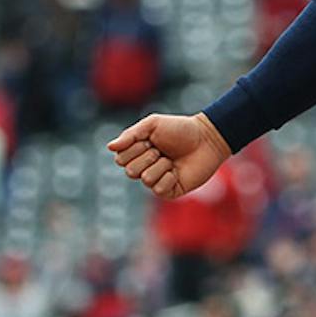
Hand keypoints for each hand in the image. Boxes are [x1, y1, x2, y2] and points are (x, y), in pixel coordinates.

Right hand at [109, 114, 229, 200]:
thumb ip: (130, 135)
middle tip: (162, 150)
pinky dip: (169, 178)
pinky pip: (158, 189)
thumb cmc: (180, 130)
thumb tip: (109, 147)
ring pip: (145, 179)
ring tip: (171, 160)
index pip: (120, 158)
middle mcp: (144, 168)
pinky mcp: (169, 191)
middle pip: (129, 171)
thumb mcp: (152, 124)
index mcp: (137, 153)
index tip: (150, 140)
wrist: (206, 139)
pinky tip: (177, 172)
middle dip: (147, 157)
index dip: (134, 149)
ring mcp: (156, 181)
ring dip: (160, 166)